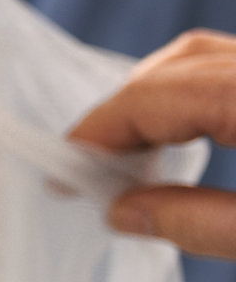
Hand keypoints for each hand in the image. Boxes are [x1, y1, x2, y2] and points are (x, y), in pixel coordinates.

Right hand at [69, 30, 235, 257]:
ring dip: (162, 96)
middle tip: (96, 167)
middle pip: (177, 64)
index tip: (63, 175)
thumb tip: (124, 214)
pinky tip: (193, 132)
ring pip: (205, 58)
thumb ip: (197, 223)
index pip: (152, 97)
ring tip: (139, 151)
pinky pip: (232, 67)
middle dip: (126, 110)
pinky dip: (200, 93)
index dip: (98, 133)